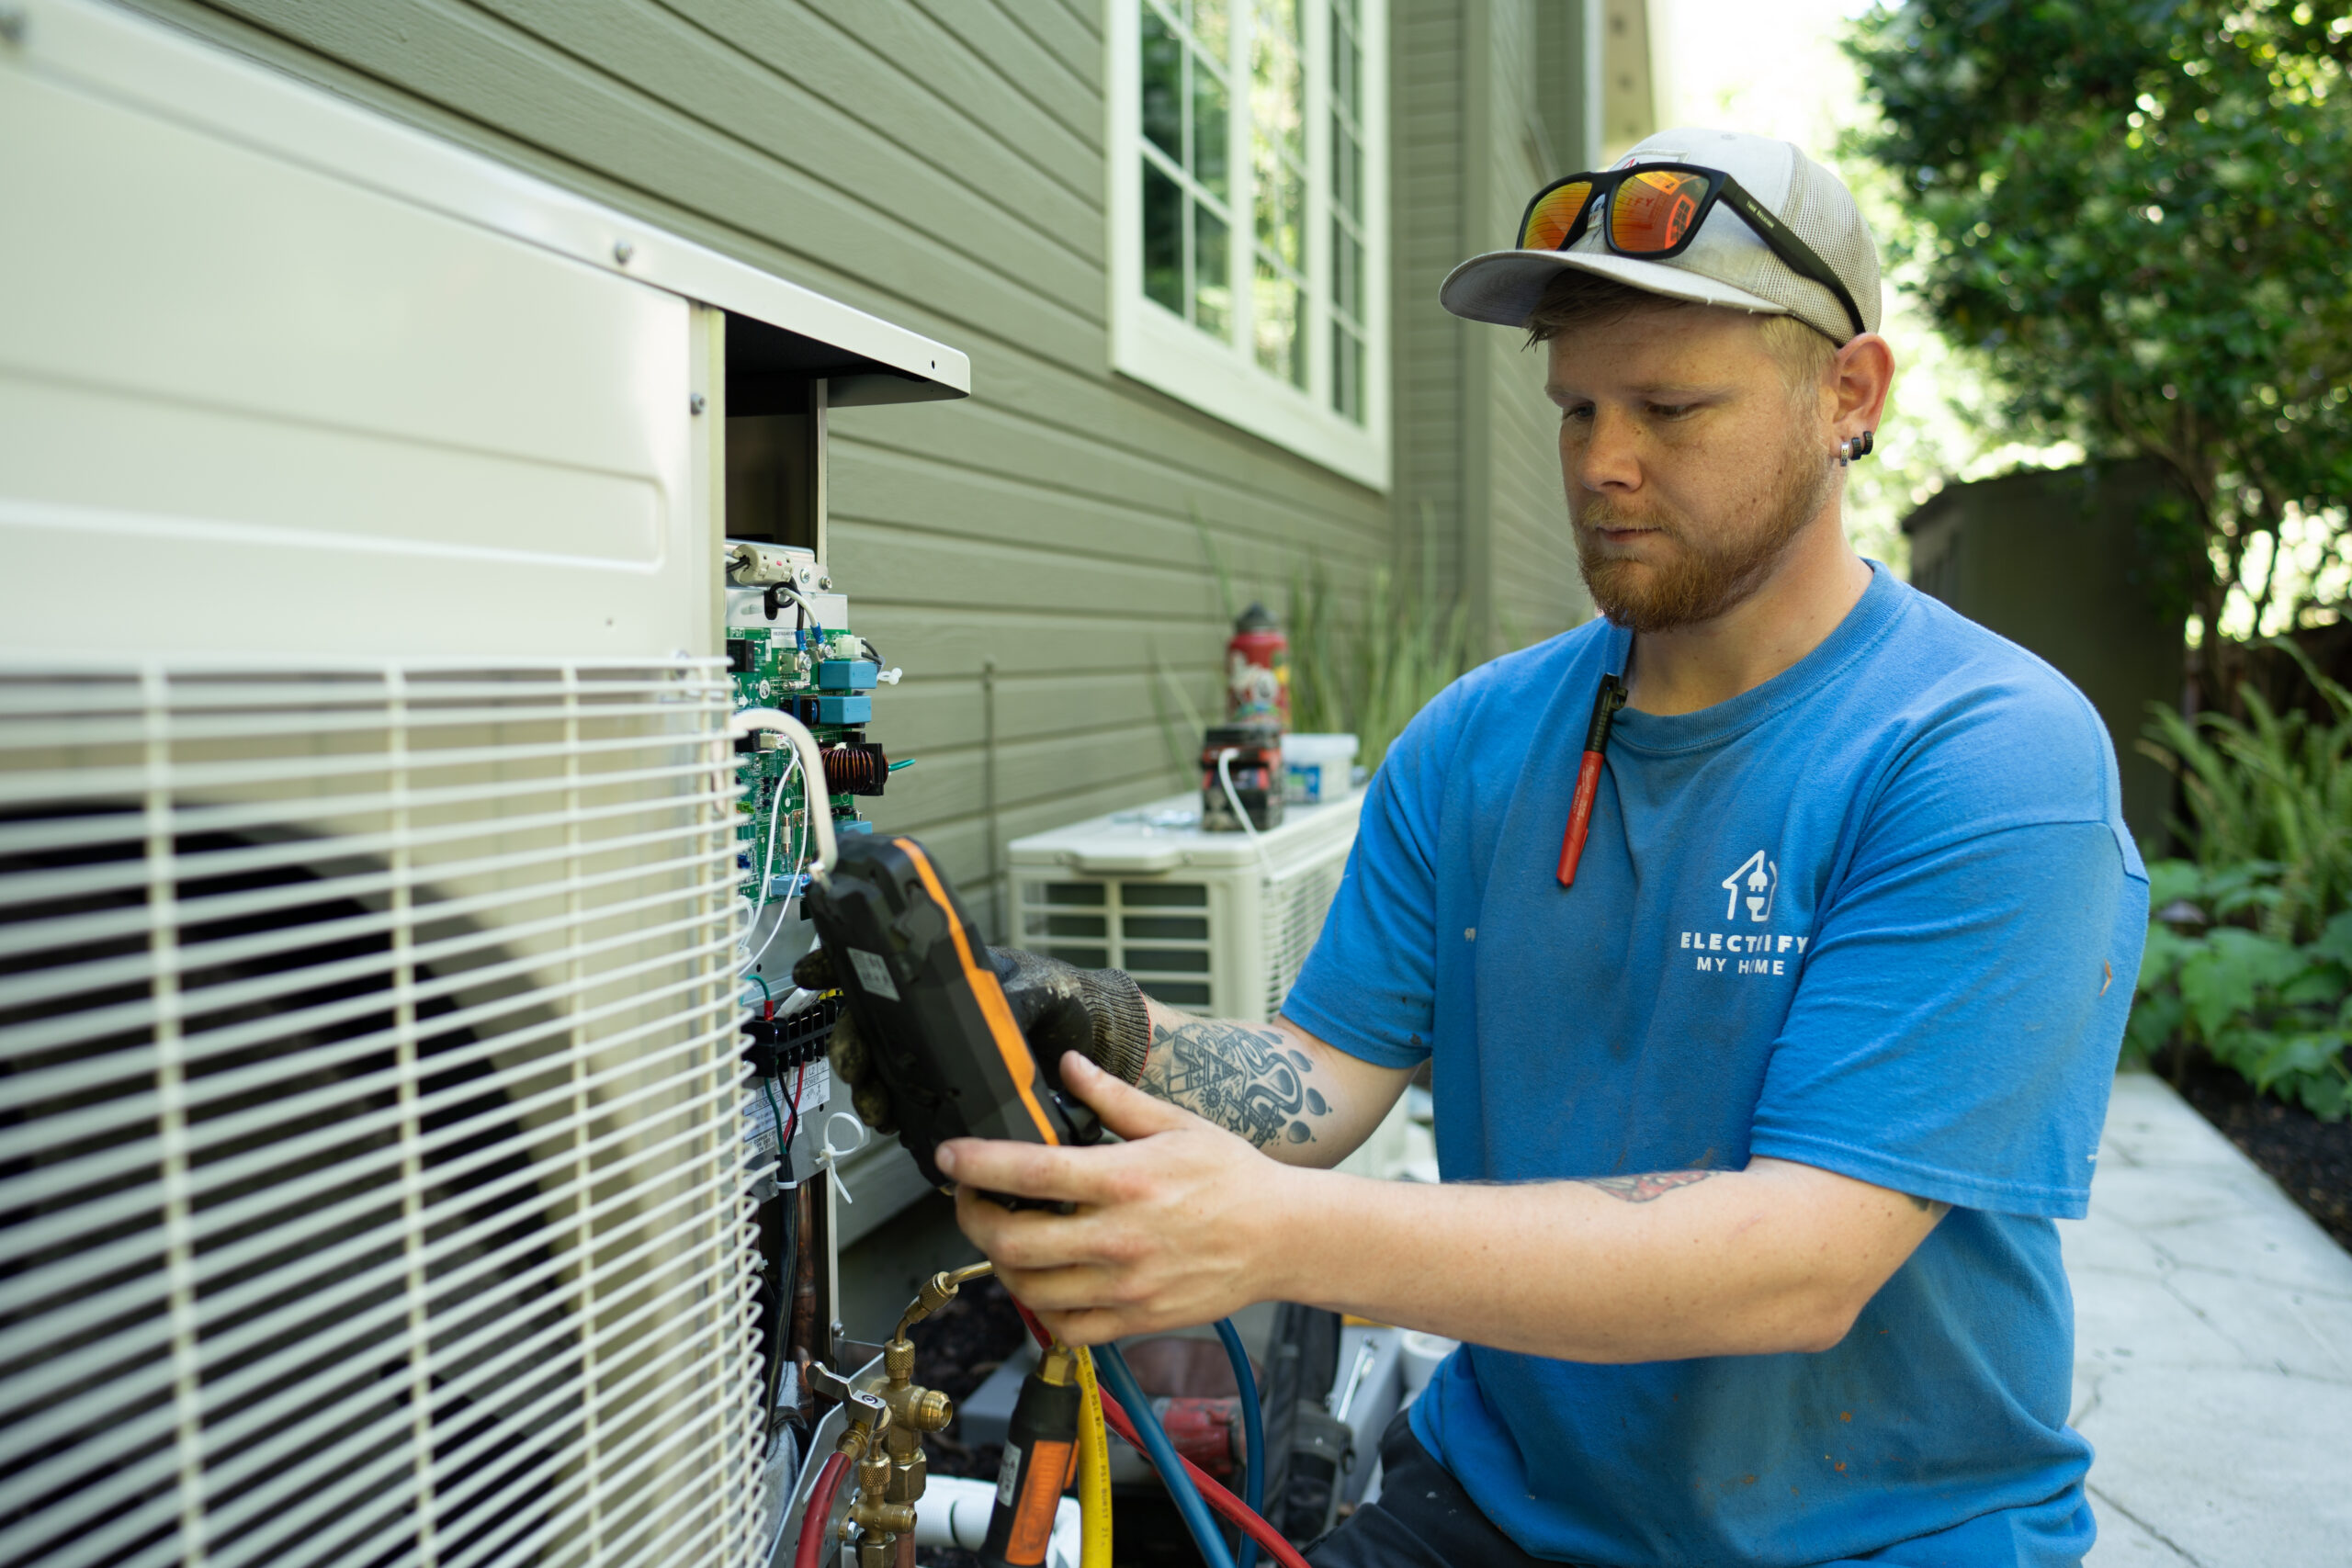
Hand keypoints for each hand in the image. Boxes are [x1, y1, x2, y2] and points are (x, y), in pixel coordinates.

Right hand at [794, 945, 1149, 1138]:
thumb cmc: (1067, 1004)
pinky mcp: (957, 1091)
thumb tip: (997, 1014)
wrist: (1097, 1044)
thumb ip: (1015, 1002)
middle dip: (852, 1049)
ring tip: (880, 1111)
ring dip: (871, 1090)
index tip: (812, 977)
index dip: (842, 971)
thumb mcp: (1041, 994)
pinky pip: (916, 1103)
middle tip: (854, 1067)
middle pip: (871, 1029)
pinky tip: (902, 1130)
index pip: (885, 972)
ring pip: (886, 1070)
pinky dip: (902, 1117)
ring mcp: (943, 1055)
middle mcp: (937, 1017)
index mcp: (950, 982)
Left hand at [938, 1052, 1303, 1343]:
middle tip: (971, 1199)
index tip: (951, 1156)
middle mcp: (1120, 1237)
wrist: (1283, 1237)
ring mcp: (1126, 1285)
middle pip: (1012, 1243)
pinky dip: (1040, 1308)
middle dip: (973, 1219)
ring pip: (1029, 1290)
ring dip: (1002, 1264)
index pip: (1030, 1173)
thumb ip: (1113, 1096)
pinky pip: (1066, 1328)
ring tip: (1006, 1238)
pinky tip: (1045, 1281)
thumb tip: (1069, 1066)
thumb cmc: (1234, 1178)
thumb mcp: (1175, 1122)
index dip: (977, 1164)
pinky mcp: (1136, 1318)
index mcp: (1126, 1180)